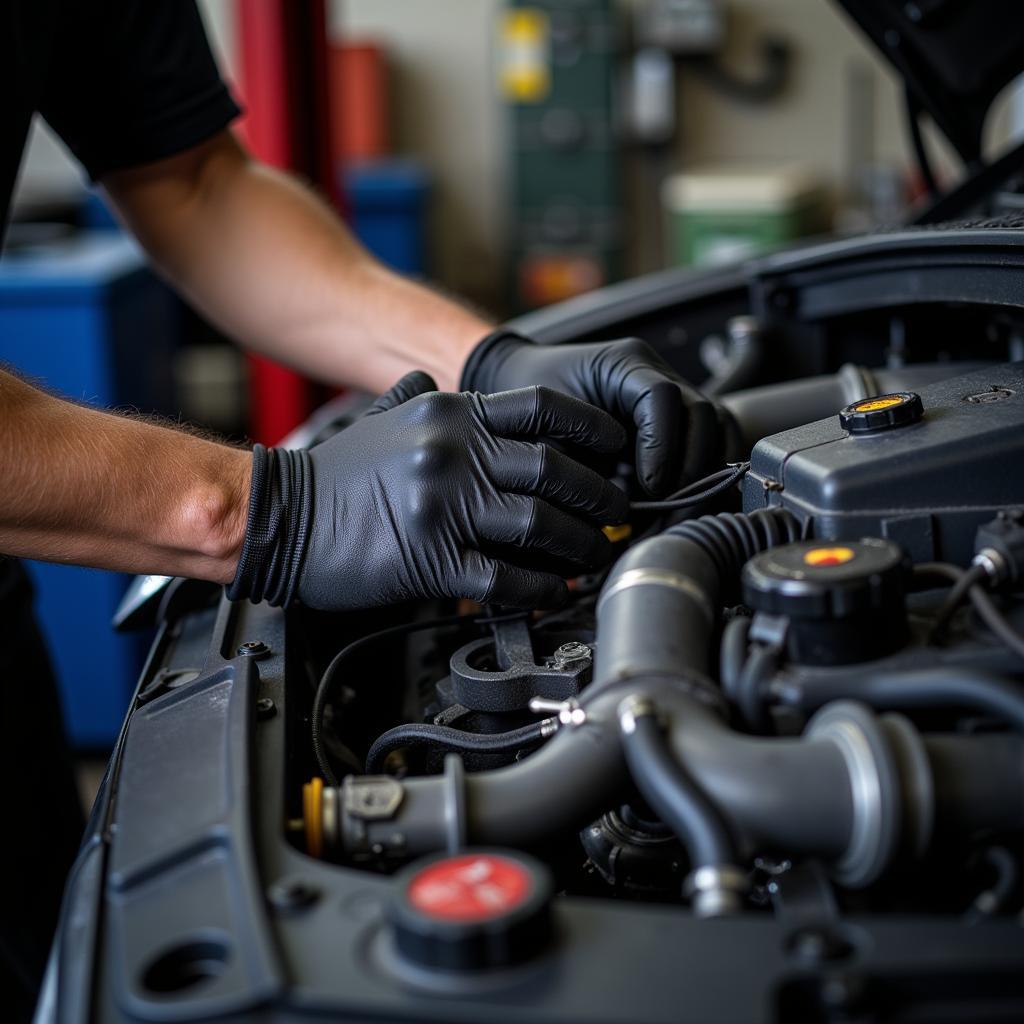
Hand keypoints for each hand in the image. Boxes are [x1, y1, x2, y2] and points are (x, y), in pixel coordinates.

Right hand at [228, 372, 627, 610]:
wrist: (278, 518)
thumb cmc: (333, 474)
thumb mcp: (381, 417)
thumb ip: (414, 394)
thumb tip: (428, 372)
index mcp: (449, 414)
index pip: (543, 410)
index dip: (594, 430)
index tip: (619, 449)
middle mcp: (452, 452)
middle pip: (554, 470)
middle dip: (600, 496)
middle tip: (619, 513)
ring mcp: (442, 505)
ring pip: (540, 524)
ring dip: (580, 545)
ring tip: (596, 554)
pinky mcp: (430, 557)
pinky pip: (505, 576)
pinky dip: (540, 588)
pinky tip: (554, 591)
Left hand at [461, 331, 719, 495]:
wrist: (523, 390)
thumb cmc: (527, 408)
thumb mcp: (541, 432)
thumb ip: (573, 463)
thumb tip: (608, 513)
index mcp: (623, 364)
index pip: (663, 398)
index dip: (662, 446)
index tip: (650, 487)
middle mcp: (656, 374)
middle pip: (702, 416)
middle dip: (690, 471)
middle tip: (666, 513)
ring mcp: (674, 395)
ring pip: (716, 432)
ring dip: (700, 480)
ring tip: (670, 516)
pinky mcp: (680, 421)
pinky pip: (710, 447)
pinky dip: (699, 480)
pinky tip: (674, 510)